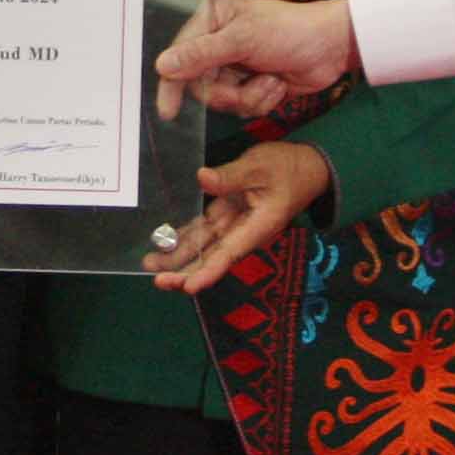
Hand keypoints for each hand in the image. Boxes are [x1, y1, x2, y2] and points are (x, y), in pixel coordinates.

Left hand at [146, 141, 331, 295]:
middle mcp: (243, 232)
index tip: (187, 288)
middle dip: (184, 272)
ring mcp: (234, 225)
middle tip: (155, 280)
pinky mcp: (226, 214)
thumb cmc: (287, 168)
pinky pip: (203, 231)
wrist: (305, 167)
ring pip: (203, 247)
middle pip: (211, 258)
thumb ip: (231, 176)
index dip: (207, 273)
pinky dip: (184, 237)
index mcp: (256, 227)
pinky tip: (163, 242)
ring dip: (179, 256)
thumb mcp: (260, 167)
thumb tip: (202, 179)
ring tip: (150, 263)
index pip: (228, 255)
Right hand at [154, 0, 356, 121]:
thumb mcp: (242, 40)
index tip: (168, 111)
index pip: (180, 55)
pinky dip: (261, 101)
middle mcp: (218, 40)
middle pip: (200, 84)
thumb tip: (162, 66)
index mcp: (211, 17)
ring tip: (271, 80)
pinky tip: (277, 84)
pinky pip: (241, 107)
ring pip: (222, 99)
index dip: (172, 83)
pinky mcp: (250, 83)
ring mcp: (234, 64)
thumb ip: (200, 54)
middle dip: (228, 93)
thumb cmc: (290, 31)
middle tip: (246, 89)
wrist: (332, 48)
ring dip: (249, 97)